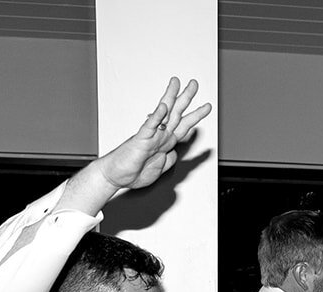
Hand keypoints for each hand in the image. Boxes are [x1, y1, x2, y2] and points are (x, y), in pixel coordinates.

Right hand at [91, 77, 210, 194]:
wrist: (116, 177)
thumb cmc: (133, 173)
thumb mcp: (159, 170)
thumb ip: (169, 160)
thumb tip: (175, 152)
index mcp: (165, 143)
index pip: (184, 126)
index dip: (196, 116)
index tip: (206, 106)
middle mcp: (160, 136)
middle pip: (176, 113)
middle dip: (186, 98)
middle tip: (194, 83)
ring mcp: (151, 136)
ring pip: (163, 113)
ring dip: (171, 97)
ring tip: (176, 83)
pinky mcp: (141, 140)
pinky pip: (150, 127)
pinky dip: (157, 117)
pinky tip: (163, 107)